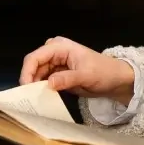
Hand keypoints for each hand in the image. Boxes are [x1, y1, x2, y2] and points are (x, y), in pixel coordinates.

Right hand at [20, 37, 134, 104]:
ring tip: (34, 97)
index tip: (26, 88)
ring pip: (36, 73)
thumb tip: (48, 84)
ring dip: (34, 84)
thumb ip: (67, 79)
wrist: (117, 79)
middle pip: (33, 64)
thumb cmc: (104, 73)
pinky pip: (43, 79)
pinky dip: (41, 87)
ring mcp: (55, 62)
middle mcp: (54, 52)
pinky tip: (41, 96)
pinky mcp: (57, 73)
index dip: (27, 72)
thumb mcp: (87, 76)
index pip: (35, 57)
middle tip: (28, 96)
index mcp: (60, 47)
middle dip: (29, 79)